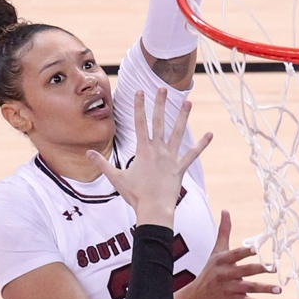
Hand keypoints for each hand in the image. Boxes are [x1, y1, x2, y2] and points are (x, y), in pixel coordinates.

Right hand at [87, 89, 211, 227]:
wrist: (154, 209)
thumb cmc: (135, 195)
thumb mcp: (116, 178)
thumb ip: (102, 164)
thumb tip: (88, 153)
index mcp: (143, 150)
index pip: (139, 123)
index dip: (138, 106)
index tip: (139, 91)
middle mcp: (158, 150)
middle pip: (159, 122)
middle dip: (160, 104)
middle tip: (163, 88)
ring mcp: (171, 158)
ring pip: (177, 133)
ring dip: (183, 117)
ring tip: (188, 102)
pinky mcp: (180, 167)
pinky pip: (193, 154)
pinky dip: (202, 144)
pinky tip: (210, 134)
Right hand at [181, 210, 279, 298]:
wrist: (198, 297)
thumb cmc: (210, 270)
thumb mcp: (216, 251)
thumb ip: (224, 231)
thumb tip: (225, 210)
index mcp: (223, 260)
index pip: (235, 255)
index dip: (245, 252)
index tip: (257, 249)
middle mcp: (226, 274)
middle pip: (245, 271)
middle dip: (260, 270)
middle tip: (274, 268)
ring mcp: (230, 289)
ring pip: (250, 288)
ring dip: (265, 289)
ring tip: (279, 289)